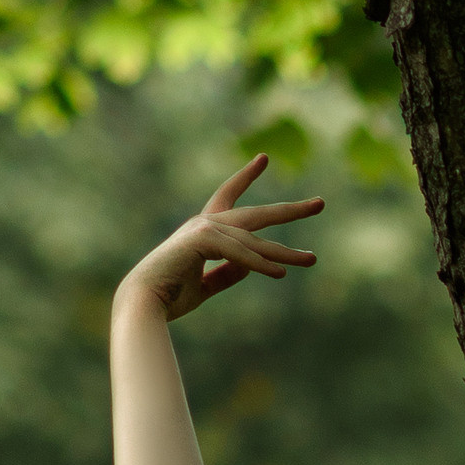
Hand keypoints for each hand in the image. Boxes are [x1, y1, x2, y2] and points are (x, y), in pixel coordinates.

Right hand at [118, 156, 323, 320]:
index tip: (263, 158)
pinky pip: (241, 253)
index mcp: (203, 231)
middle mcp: (204, 223)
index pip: (228, 197)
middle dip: (289, 210)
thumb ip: (230, 273)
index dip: (245, 177)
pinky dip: (261, 263)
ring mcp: (202, 229)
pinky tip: (281, 273)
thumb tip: (258, 263)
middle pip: (255, 213)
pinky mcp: (202, 241)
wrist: (143, 305)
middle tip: (320, 203)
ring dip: (285, 253)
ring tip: (312, 260)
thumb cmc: (169, 297)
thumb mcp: (207, 285)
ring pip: (255, 241)